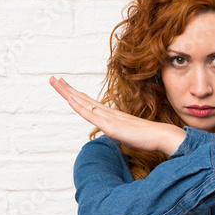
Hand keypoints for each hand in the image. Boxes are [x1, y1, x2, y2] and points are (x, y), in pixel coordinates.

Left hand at [50, 76, 185, 154]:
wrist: (162, 135)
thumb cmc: (148, 136)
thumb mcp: (128, 134)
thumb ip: (121, 131)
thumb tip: (116, 133)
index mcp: (111, 114)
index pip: (89, 102)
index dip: (75, 94)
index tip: (65, 86)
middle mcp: (108, 112)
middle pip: (83, 98)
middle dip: (66, 89)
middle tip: (53, 79)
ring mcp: (108, 117)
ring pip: (84, 102)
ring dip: (68, 92)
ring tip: (55, 82)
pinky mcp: (111, 126)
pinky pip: (91, 115)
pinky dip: (79, 106)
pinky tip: (69, 100)